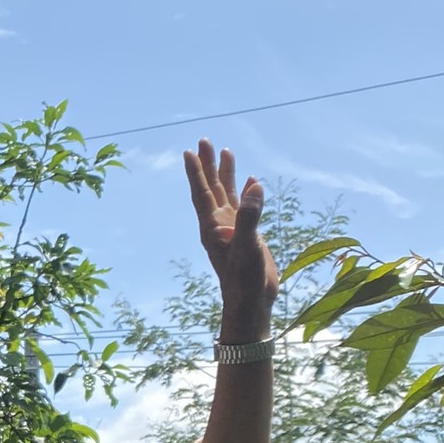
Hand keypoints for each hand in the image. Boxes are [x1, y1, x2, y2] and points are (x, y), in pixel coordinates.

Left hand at [184, 138, 278, 336]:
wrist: (251, 302)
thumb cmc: (243, 279)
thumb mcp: (246, 246)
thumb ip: (248, 216)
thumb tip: (254, 185)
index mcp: (212, 226)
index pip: (201, 193)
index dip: (195, 172)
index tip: (189, 152)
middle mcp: (219, 224)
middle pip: (211, 187)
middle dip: (208, 164)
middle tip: (204, 140)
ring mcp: (233, 228)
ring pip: (227, 194)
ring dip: (225, 174)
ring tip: (225, 151)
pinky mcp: (247, 234)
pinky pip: (245, 206)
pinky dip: (247, 191)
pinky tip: (251, 180)